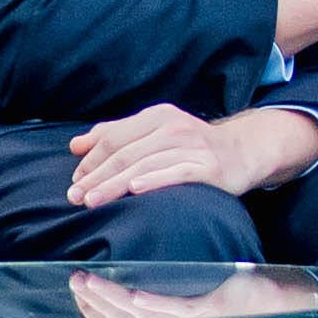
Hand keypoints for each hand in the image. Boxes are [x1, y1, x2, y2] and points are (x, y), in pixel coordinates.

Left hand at [66, 102, 317, 207]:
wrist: (242, 153)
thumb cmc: (190, 146)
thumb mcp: (154, 133)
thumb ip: (115, 136)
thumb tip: (76, 146)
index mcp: (158, 116)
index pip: (115, 137)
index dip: (91, 160)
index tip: (74, 181)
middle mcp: (175, 127)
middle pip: (126, 154)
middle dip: (96, 177)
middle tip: (75, 197)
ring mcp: (194, 147)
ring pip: (145, 165)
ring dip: (115, 185)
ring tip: (93, 201)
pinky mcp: (209, 168)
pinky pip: (177, 173)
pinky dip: (154, 180)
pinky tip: (135, 190)